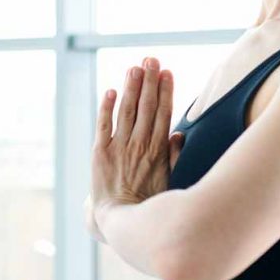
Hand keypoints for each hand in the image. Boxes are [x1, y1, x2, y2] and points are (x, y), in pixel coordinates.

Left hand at [89, 57, 184, 224]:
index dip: (165, 91)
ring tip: (135, 68)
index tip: (167, 72)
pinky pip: (104, 124)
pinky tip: (112, 91)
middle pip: (146, 106)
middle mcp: (140, 144)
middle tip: (151, 59)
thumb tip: (179, 133)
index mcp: (159, 150)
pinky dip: (107, 107)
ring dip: (131, 88)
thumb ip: (174, 156)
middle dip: (149, 81)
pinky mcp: (100, 151)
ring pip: (127, 110)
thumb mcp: (169, 180)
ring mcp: (119, 146)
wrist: (120, 219)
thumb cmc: (147, 202)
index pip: (163, 113)